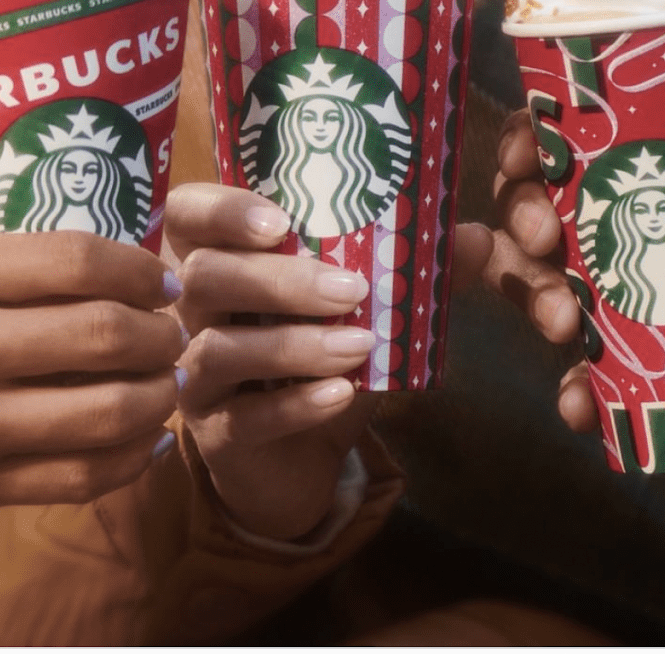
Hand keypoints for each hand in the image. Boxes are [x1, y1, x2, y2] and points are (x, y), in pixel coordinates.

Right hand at [0, 233, 183, 540]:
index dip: (141, 270)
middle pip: (106, 334)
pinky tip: (147, 439)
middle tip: (176, 335)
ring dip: (161, 396)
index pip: (76, 260)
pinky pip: (80, 477)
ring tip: (170, 385)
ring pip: (108, 411)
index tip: (164, 281)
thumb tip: (113, 266)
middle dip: (163, 334)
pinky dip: (131, 458)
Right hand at [166, 184, 492, 540]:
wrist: (303, 456)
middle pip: (203, 276)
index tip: (281, 221)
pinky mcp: (214, 434)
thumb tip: (476, 237)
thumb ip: (414, 269)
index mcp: (220, 258)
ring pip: (218, 348)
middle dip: (278, 279)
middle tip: (350, 288)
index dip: (223, 209)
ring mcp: (194, 374)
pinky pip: (243, 417)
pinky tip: (340, 394)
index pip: (189, 214)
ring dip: (292, 344)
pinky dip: (295, 405)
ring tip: (360, 344)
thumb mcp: (370, 309)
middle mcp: (191, 311)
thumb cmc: (325, 358)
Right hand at [490, 109, 664, 491]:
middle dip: (521, 218)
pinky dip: (571, 396)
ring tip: (561, 321)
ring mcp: (625, 313)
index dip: (532, 141)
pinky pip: (580, 387)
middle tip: (546, 236)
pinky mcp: (632, 382)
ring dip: (530, 296)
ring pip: (540, 289)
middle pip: (540, 212)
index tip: (526, 153)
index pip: (580, 146)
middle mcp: (634, 244)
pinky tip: (580, 403)